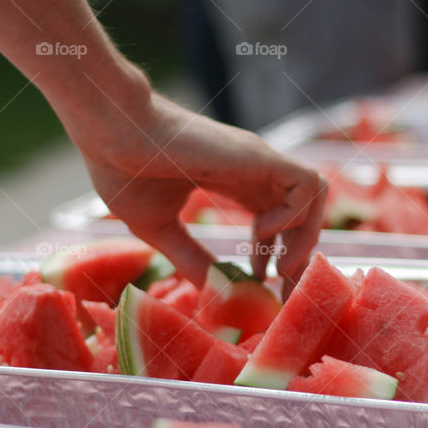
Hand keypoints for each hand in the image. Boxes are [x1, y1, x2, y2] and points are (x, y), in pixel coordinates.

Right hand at [75, 94, 326, 295]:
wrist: (112, 135)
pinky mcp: (261, 156)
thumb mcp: (159, 227)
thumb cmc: (125, 171)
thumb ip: (188, 256)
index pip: (276, 217)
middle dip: (299, 257)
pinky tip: (261, 232)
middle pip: (302, 213)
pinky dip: (296, 215)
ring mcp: (260, 161)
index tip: (262, 283)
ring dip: (304, 237)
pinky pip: (308, 185)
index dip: (277, 253)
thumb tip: (211, 291)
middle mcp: (253, 170)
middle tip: (283, 292)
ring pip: (315, 195)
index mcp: (232, 181)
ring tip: (277, 267)